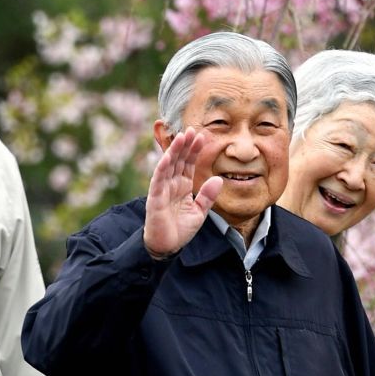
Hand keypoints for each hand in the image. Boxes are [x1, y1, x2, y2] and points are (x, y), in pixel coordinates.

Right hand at [144, 127, 222, 257]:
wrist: (167, 246)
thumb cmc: (181, 229)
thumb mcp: (200, 212)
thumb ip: (208, 196)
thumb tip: (219, 179)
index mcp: (183, 186)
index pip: (189, 164)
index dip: (195, 150)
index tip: (203, 136)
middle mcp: (172, 184)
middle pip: (179, 160)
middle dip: (185, 145)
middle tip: (193, 129)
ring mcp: (162, 190)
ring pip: (168, 165)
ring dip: (174, 151)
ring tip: (182, 137)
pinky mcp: (155, 198)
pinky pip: (158, 180)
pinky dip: (163, 167)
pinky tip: (169, 156)